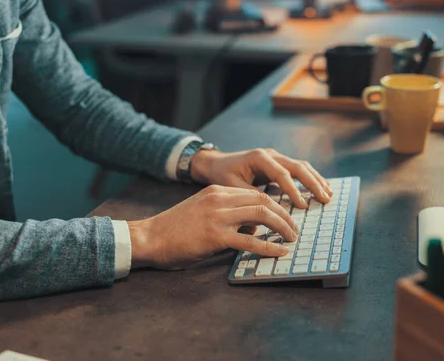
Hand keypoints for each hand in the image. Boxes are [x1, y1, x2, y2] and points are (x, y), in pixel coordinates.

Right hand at [128, 185, 298, 269]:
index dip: (276, 205)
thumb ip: (228, 216)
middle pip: (264, 201)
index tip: (286, 217)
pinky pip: (250, 241)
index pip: (256, 193)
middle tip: (294, 229)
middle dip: (284, 214)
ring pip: (262, 216)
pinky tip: (279, 251)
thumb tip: (254, 228)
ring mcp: (218, 217)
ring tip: (292, 238)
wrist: (149, 237)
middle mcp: (220, 199)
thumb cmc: (175, 229)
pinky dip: (269, 246)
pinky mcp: (216, 236)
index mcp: (217, 192)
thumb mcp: (203, 212)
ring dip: (282, 227)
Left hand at [190, 148, 332, 208]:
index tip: (303, 206)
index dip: (294, 190)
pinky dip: (310, 179)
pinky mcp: (278, 163)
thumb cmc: (221, 175)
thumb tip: (266, 216)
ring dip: (316, 180)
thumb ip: (249, 198)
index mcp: (259, 158)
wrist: (215, 163)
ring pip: (302, 166)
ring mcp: (276, 157)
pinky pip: (298, 170)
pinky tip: (321, 188)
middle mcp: (270, 154)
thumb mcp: (231, 188)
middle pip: (298, 167)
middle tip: (325, 199)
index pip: (282, 174)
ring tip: (328, 194)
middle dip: (313, 183)